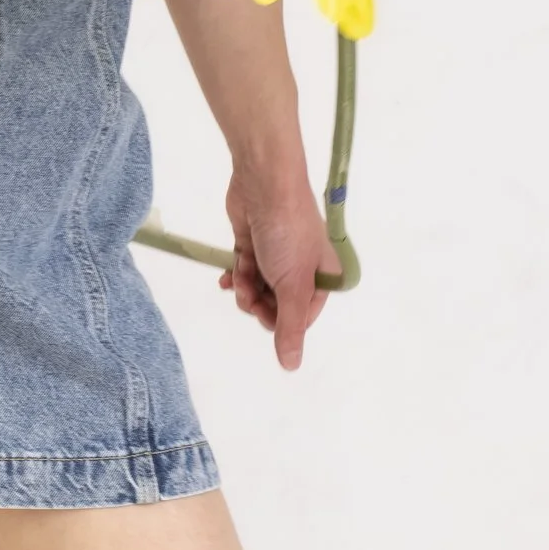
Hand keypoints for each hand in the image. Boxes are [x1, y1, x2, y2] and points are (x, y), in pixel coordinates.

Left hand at [217, 162, 335, 370]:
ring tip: (239, 277)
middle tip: (249, 293)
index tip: (265, 313)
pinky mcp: (253, 245)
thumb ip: (289, 327)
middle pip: (277, 305)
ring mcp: (276, 256)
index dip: (281, 321)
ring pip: (258, 290)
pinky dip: (235, 276)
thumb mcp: (293, 285)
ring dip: (244, 289)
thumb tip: (292, 365)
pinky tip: (226, 277)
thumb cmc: (288, 234)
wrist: (264, 184)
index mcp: (322, 277)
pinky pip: (244, 272)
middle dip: (259, 304)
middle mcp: (302, 268)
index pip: (302, 317)